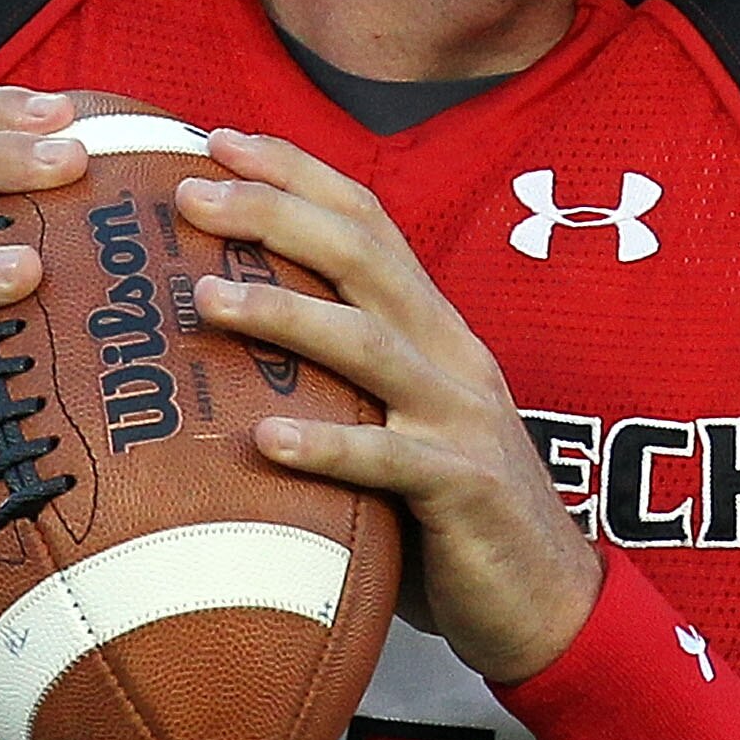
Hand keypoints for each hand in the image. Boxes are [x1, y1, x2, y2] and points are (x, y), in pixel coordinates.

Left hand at [179, 129, 602, 683]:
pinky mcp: (462, 490)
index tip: (216, 138)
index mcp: (432, 328)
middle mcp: (448, 355)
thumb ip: (335, 380)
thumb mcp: (396, 421)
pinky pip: (387, 461)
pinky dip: (326, 446)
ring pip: (367, 343)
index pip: (365, 222)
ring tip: (205, 296)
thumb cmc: (447, 511)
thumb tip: (216, 347)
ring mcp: (458, 419)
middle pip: (361, 256)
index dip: (295, 171)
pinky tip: (264, 440)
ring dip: (283, 313)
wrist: (550, 601)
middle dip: (274, 211)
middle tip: (188, 193)